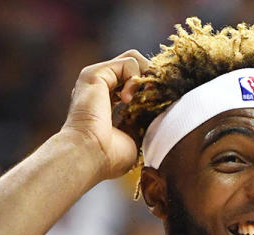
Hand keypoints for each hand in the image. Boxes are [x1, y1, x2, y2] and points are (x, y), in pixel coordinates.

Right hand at [60, 50, 147, 178]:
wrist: (90, 154)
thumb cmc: (109, 155)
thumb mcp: (135, 136)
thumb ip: (144, 119)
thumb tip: (163, 107)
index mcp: (106, 102)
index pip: (133, 82)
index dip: (150, 88)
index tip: (157, 104)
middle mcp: (99, 88)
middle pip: (134, 66)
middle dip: (151, 79)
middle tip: (154, 98)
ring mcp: (96, 78)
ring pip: (133, 59)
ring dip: (146, 77)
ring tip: (142, 98)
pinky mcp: (95, 73)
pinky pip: (129, 62)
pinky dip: (136, 78)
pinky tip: (127, 99)